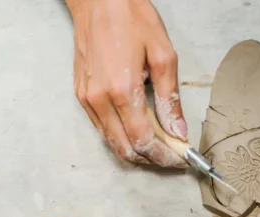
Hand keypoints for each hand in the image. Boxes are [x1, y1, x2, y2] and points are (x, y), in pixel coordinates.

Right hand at [68, 0, 186, 166]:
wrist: (99, 0)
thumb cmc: (131, 18)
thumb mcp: (163, 55)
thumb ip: (170, 98)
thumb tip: (177, 130)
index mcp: (122, 89)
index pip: (143, 140)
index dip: (163, 155)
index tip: (179, 158)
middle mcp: (99, 99)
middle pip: (124, 148)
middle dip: (149, 158)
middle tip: (170, 155)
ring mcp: (86, 98)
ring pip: (110, 141)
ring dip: (134, 149)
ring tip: (157, 144)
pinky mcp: (80, 94)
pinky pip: (101, 127)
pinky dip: (119, 135)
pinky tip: (137, 128)